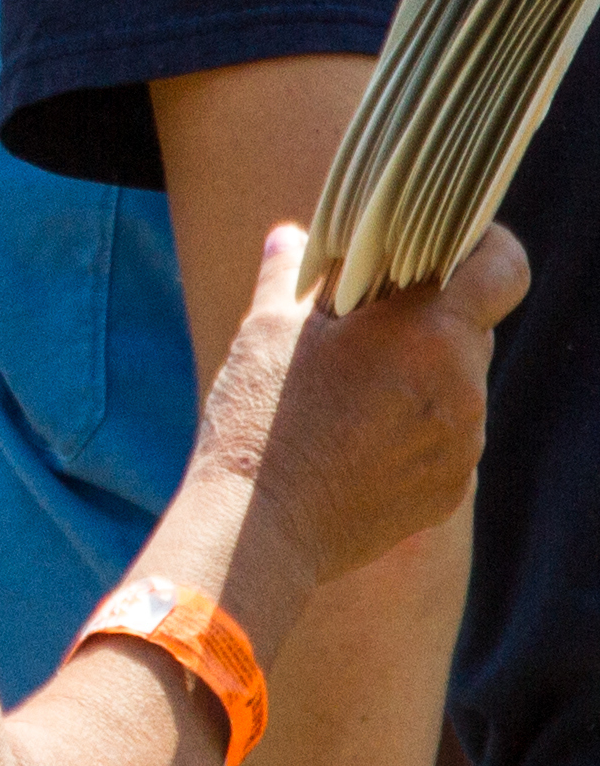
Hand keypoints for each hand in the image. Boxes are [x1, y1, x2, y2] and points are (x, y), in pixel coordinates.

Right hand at [208, 222, 523, 585]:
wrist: (262, 527)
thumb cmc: (263, 417)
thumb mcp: (266, 329)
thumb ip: (290, 274)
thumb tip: (290, 238)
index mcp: (430, 334)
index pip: (503, 270)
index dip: (486, 245)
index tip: (453, 241)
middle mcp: (464, 389)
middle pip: (469, 328)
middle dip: (426, 316)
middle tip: (361, 318)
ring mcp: (463, 447)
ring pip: (456, 385)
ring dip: (417, 375)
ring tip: (346, 387)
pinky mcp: (449, 489)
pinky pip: (445, 438)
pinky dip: (411, 427)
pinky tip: (351, 437)